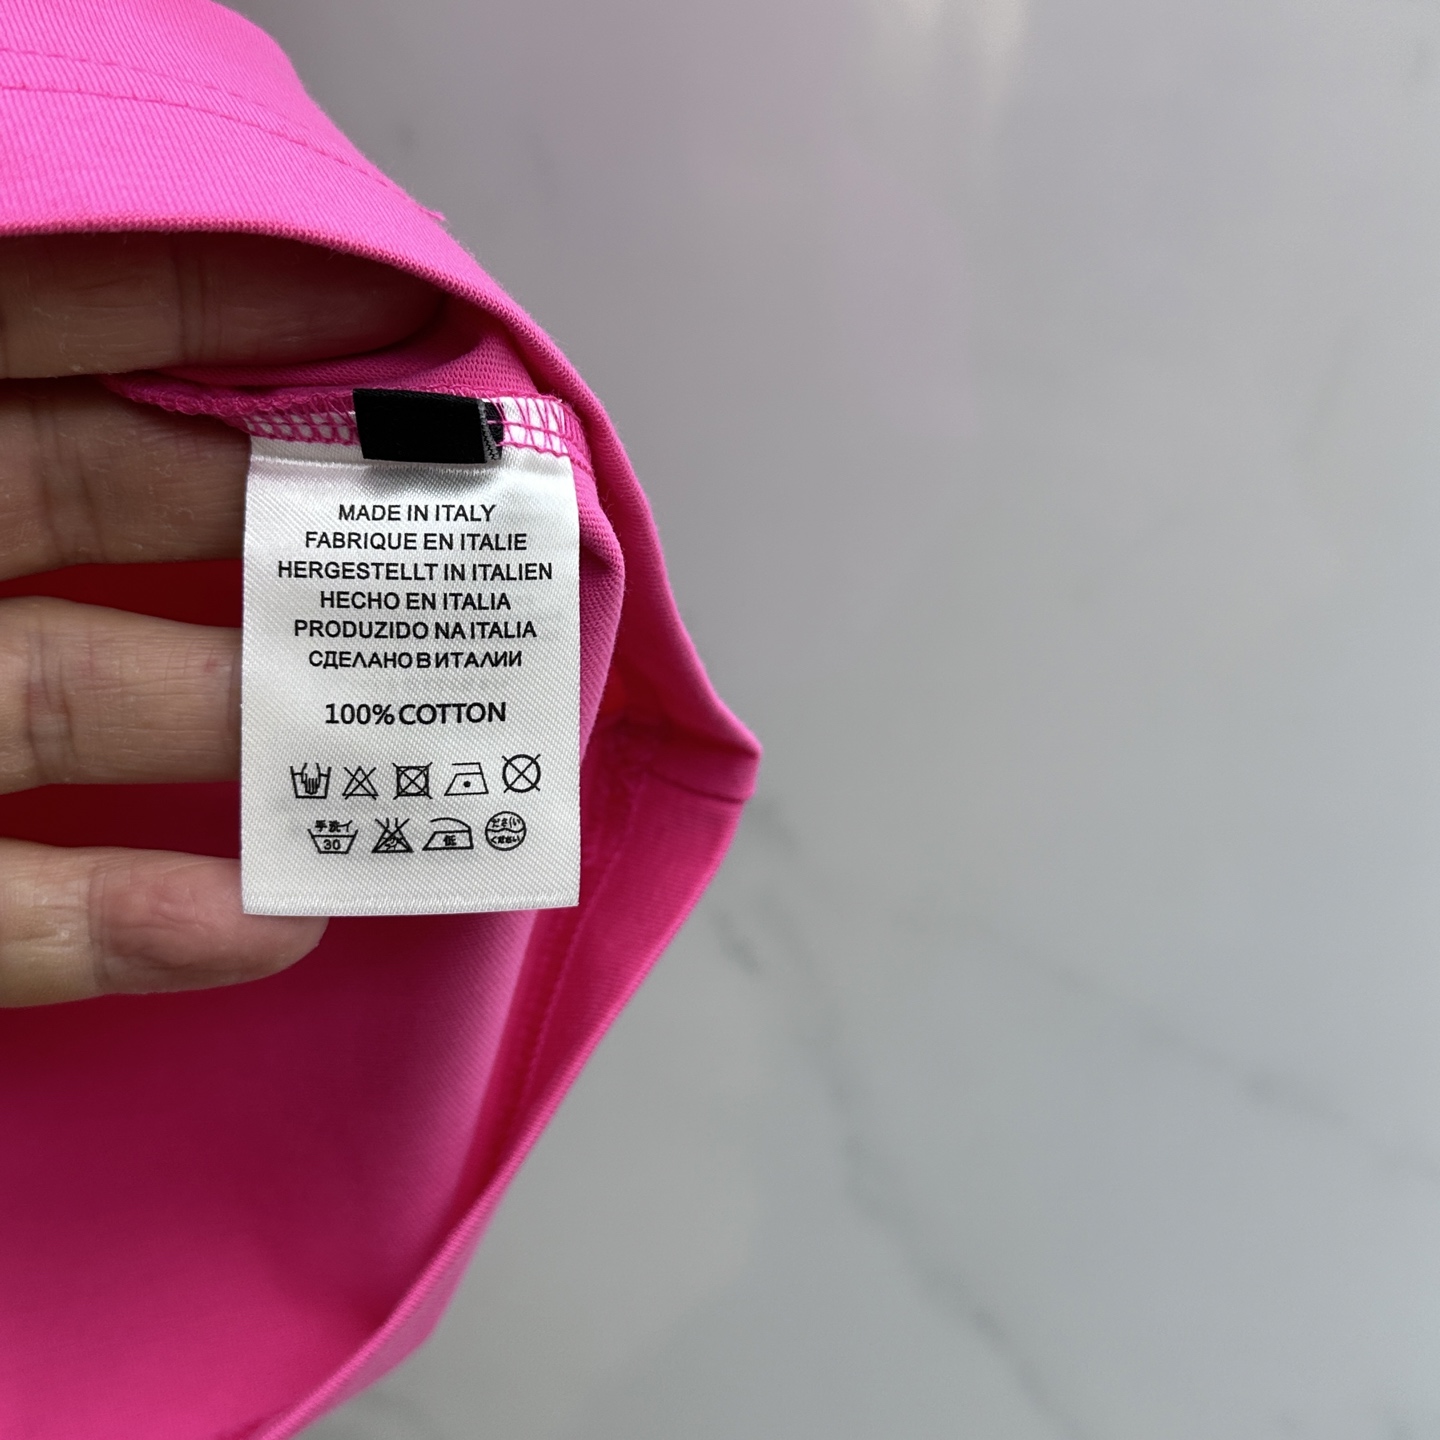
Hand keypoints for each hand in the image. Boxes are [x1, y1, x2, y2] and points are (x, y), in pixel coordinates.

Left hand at [0, 232, 440, 1005]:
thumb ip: (35, 427)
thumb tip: (238, 553)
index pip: (52, 323)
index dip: (221, 298)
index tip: (397, 319)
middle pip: (105, 509)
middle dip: (283, 533)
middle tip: (446, 558)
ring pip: (72, 700)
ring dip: (248, 737)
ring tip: (404, 753)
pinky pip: (3, 909)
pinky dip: (127, 924)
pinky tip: (263, 929)